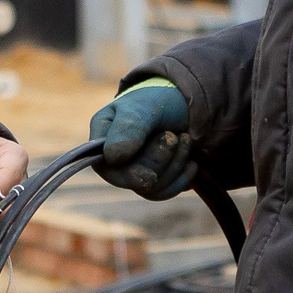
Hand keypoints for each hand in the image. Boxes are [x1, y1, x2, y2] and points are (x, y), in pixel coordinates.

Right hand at [87, 80, 196, 199]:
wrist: (180, 104)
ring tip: (185, 139)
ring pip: (149, 188)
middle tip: (176, 136)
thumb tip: (113, 159)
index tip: (168, 139)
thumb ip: (128, 128)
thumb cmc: (155, 99)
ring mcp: (131, 172)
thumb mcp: (142, 107)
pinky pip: (162, 193)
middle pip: (131, 180)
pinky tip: (191, 163)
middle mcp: (112, 159)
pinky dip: (181, 179)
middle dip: (161, 159)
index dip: (135, 164)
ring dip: (175, 166)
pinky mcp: (151, 181)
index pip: (107, 165)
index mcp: (101, 137)